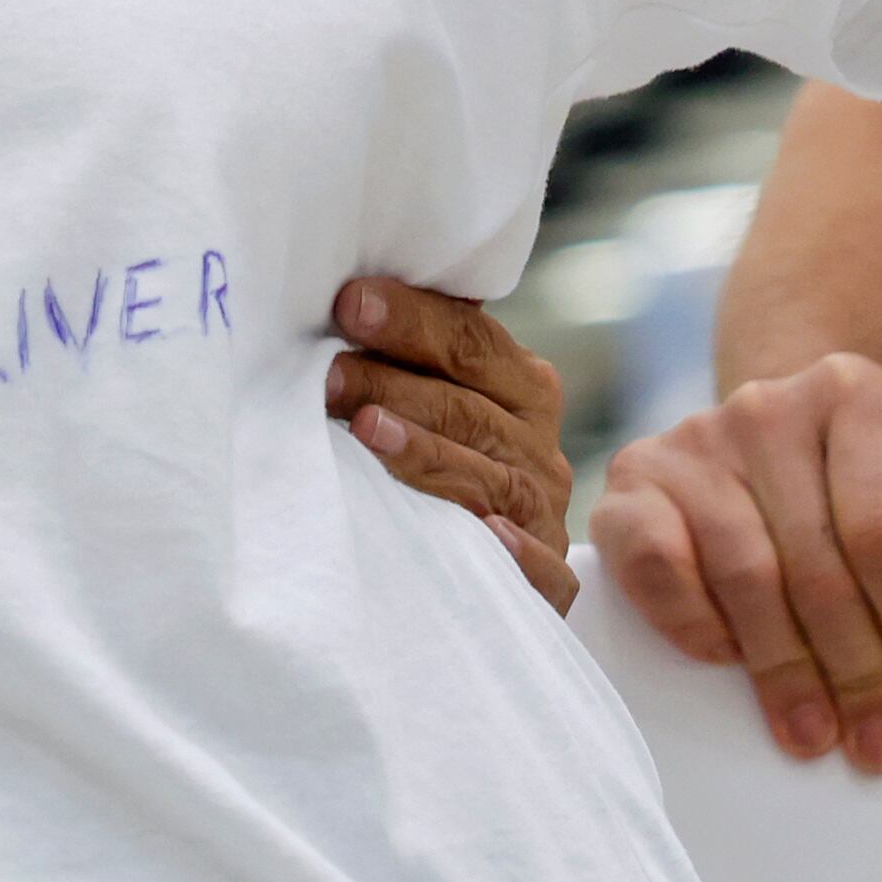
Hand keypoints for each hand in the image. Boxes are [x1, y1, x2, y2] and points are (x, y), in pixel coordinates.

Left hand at [327, 279, 577, 611]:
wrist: (488, 566)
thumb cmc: (446, 456)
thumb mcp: (436, 400)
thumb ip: (410, 358)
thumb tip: (341, 300)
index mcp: (522, 387)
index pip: (469, 342)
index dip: (411, 320)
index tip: (349, 303)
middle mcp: (539, 447)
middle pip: (468, 410)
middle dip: (394, 387)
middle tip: (329, 376)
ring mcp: (545, 514)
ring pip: (492, 481)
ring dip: (430, 454)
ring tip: (368, 430)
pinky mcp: (552, 581)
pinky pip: (545, 570)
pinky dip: (518, 553)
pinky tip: (485, 532)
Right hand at [586, 350, 881, 773]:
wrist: (797, 449)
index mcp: (860, 394)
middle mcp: (770, 405)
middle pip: (814, 560)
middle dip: (852, 666)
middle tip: (880, 744)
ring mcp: (695, 440)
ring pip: (738, 569)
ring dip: (777, 666)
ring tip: (812, 736)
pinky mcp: (635, 479)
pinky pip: (646, 557)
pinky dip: (686, 616)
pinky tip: (724, 662)